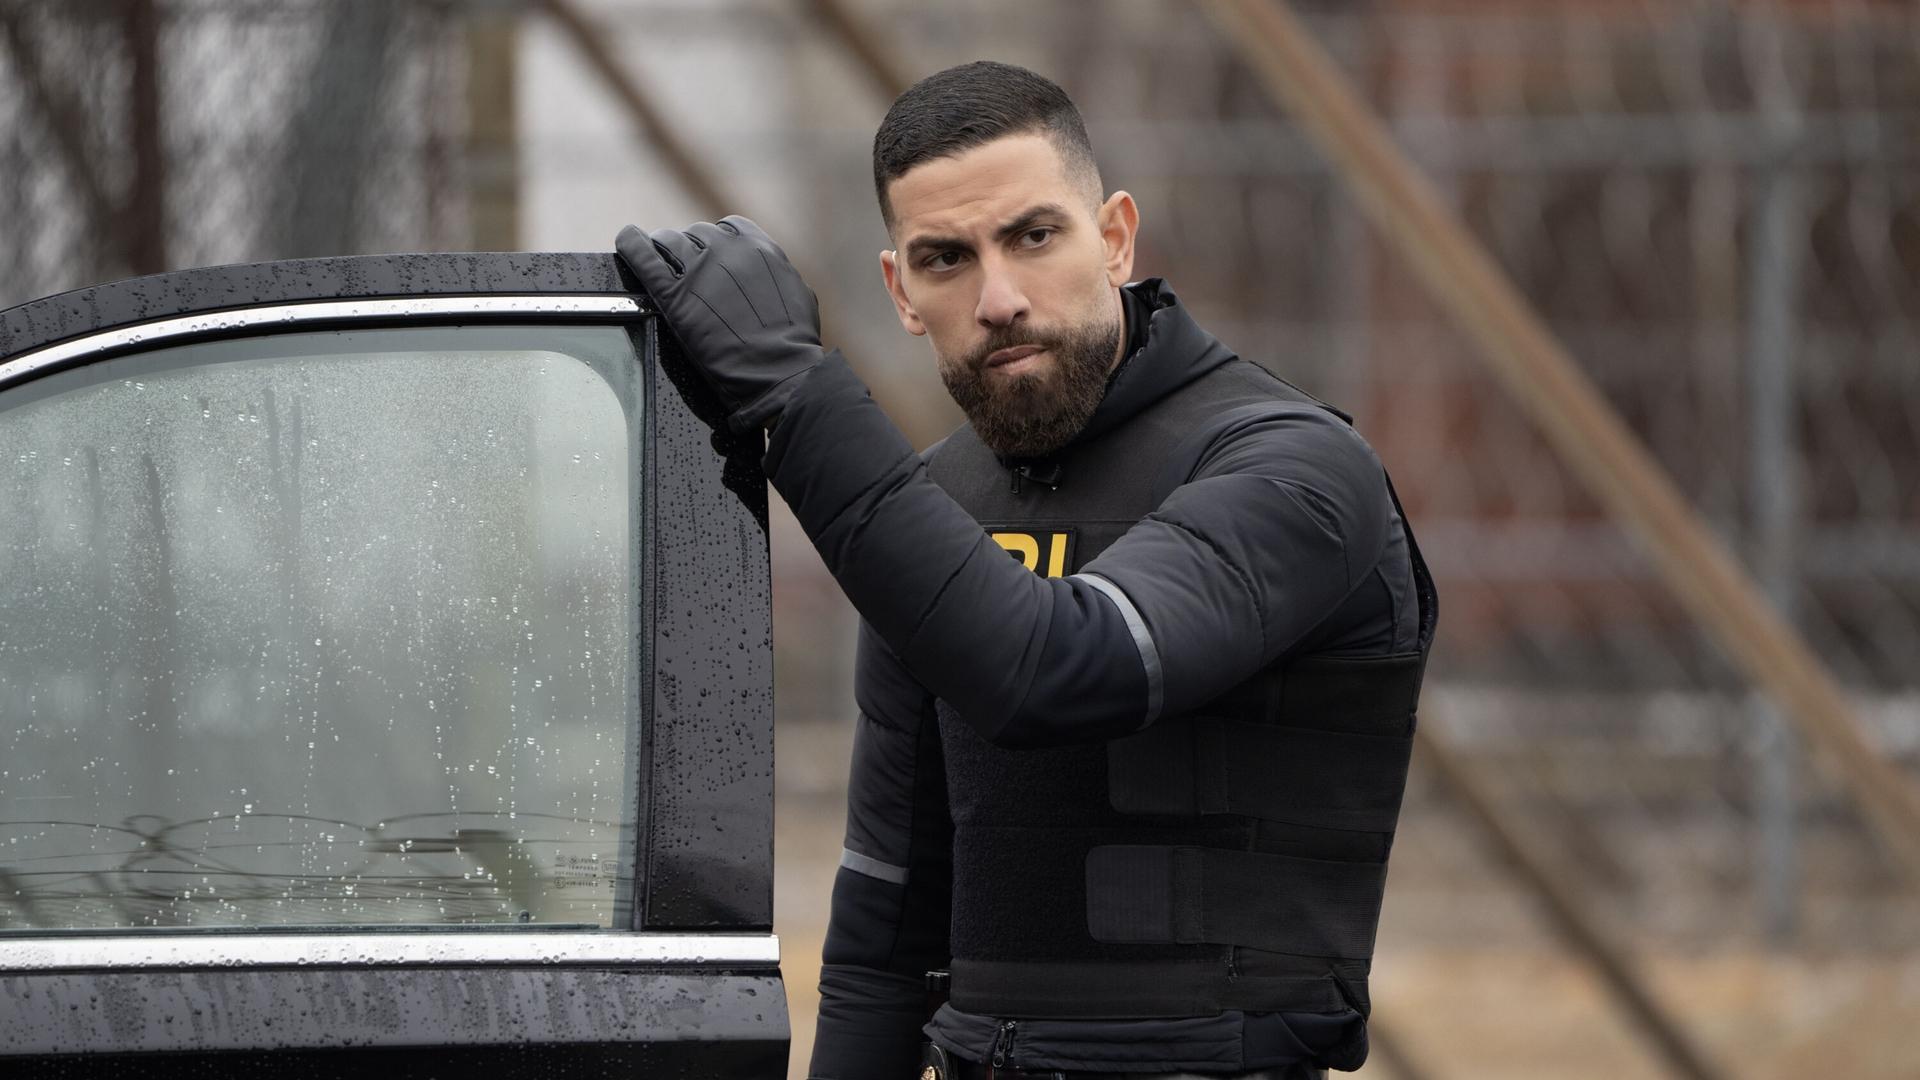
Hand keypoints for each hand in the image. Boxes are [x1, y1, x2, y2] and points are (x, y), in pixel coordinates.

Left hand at [616, 215, 823, 431]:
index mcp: (759, 247)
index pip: (727, 228)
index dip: (716, 244)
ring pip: (668, 240)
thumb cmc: (793, 344)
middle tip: (687, 273)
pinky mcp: (672, 294)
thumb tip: (769, 274)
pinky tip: (627, 241)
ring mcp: (698, 269)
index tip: (711, 257)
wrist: (780, 373)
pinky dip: (631, 244)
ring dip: (663, 250)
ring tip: (657, 262)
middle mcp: (727, 249)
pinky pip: (642, 255)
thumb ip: (777, 275)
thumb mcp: (798, 294)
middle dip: (691, 251)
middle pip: (696, 235)